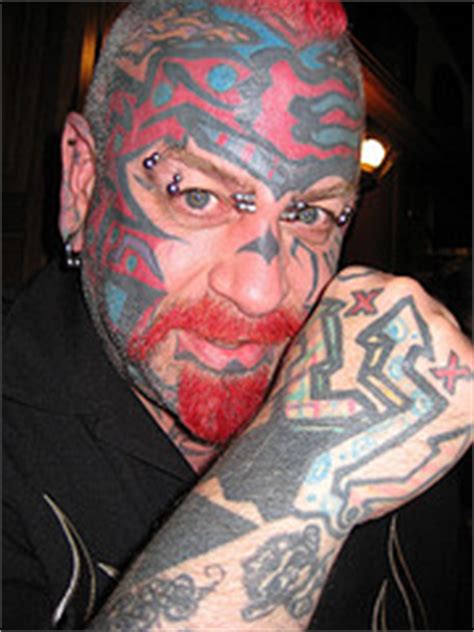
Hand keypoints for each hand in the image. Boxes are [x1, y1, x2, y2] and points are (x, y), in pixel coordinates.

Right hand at [270, 265, 472, 534]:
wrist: (305, 461)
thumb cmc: (306, 414)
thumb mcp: (318, 346)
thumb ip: (359, 328)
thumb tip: (388, 337)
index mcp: (361, 284)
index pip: (398, 300)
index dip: (395, 338)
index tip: (382, 363)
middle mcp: (403, 294)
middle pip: (431, 321)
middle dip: (422, 358)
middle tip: (396, 395)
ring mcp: (438, 330)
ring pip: (455, 352)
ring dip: (440, 382)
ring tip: (404, 414)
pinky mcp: (469, 373)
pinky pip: (473, 387)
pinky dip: (459, 409)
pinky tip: (426, 423)